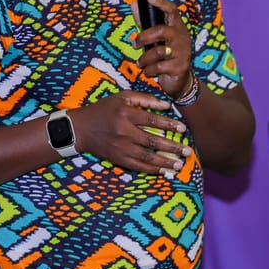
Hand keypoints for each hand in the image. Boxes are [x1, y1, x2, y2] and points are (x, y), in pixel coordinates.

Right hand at [68, 92, 190, 175]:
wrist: (80, 129)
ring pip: (147, 157)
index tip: (183, 128)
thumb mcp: (122, 97)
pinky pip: (137, 166)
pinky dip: (152, 170)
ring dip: (165, 162)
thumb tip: (166, 105)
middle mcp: (124, 132)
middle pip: (152, 141)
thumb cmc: (104, 109)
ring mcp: (121, 147)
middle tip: (187, 151)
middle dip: (172, 147)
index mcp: (125, 114)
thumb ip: (144, 99)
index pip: (152, 120)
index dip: (169, 124)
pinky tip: (164, 171)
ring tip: (180, 165)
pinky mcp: (118, 158)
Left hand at [135, 0, 194, 99]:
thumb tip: (134, 4)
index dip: (161, 3)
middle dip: (144, 37)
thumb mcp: (157, 39)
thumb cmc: (167, 56)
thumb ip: (145, 23)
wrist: (181, 81)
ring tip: (141, 63)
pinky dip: (150, 70)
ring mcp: (183, 53)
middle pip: (162, 30)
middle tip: (135, 44)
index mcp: (177, 28)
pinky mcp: (180, 67)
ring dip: (145, 58)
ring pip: (159, 51)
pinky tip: (149, 71)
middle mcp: (182, 38)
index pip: (172, 10)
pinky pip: (159, 66)